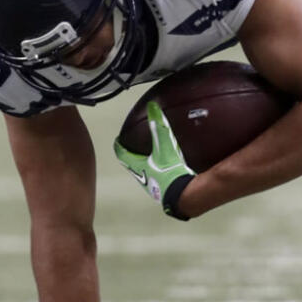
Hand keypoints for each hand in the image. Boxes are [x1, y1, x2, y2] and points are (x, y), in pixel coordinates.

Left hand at [112, 101, 194, 217]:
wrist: (183, 195)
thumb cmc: (170, 172)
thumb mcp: (164, 146)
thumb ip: (159, 126)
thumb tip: (152, 107)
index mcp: (138, 166)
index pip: (122, 155)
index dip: (119, 147)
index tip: (117, 141)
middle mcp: (142, 177)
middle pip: (131, 165)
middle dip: (130, 156)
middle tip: (130, 148)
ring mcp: (153, 186)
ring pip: (143, 173)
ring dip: (143, 165)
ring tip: (148, 158)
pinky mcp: (164, 190)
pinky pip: (157, 178)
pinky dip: (157, 172)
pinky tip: (166, 169)